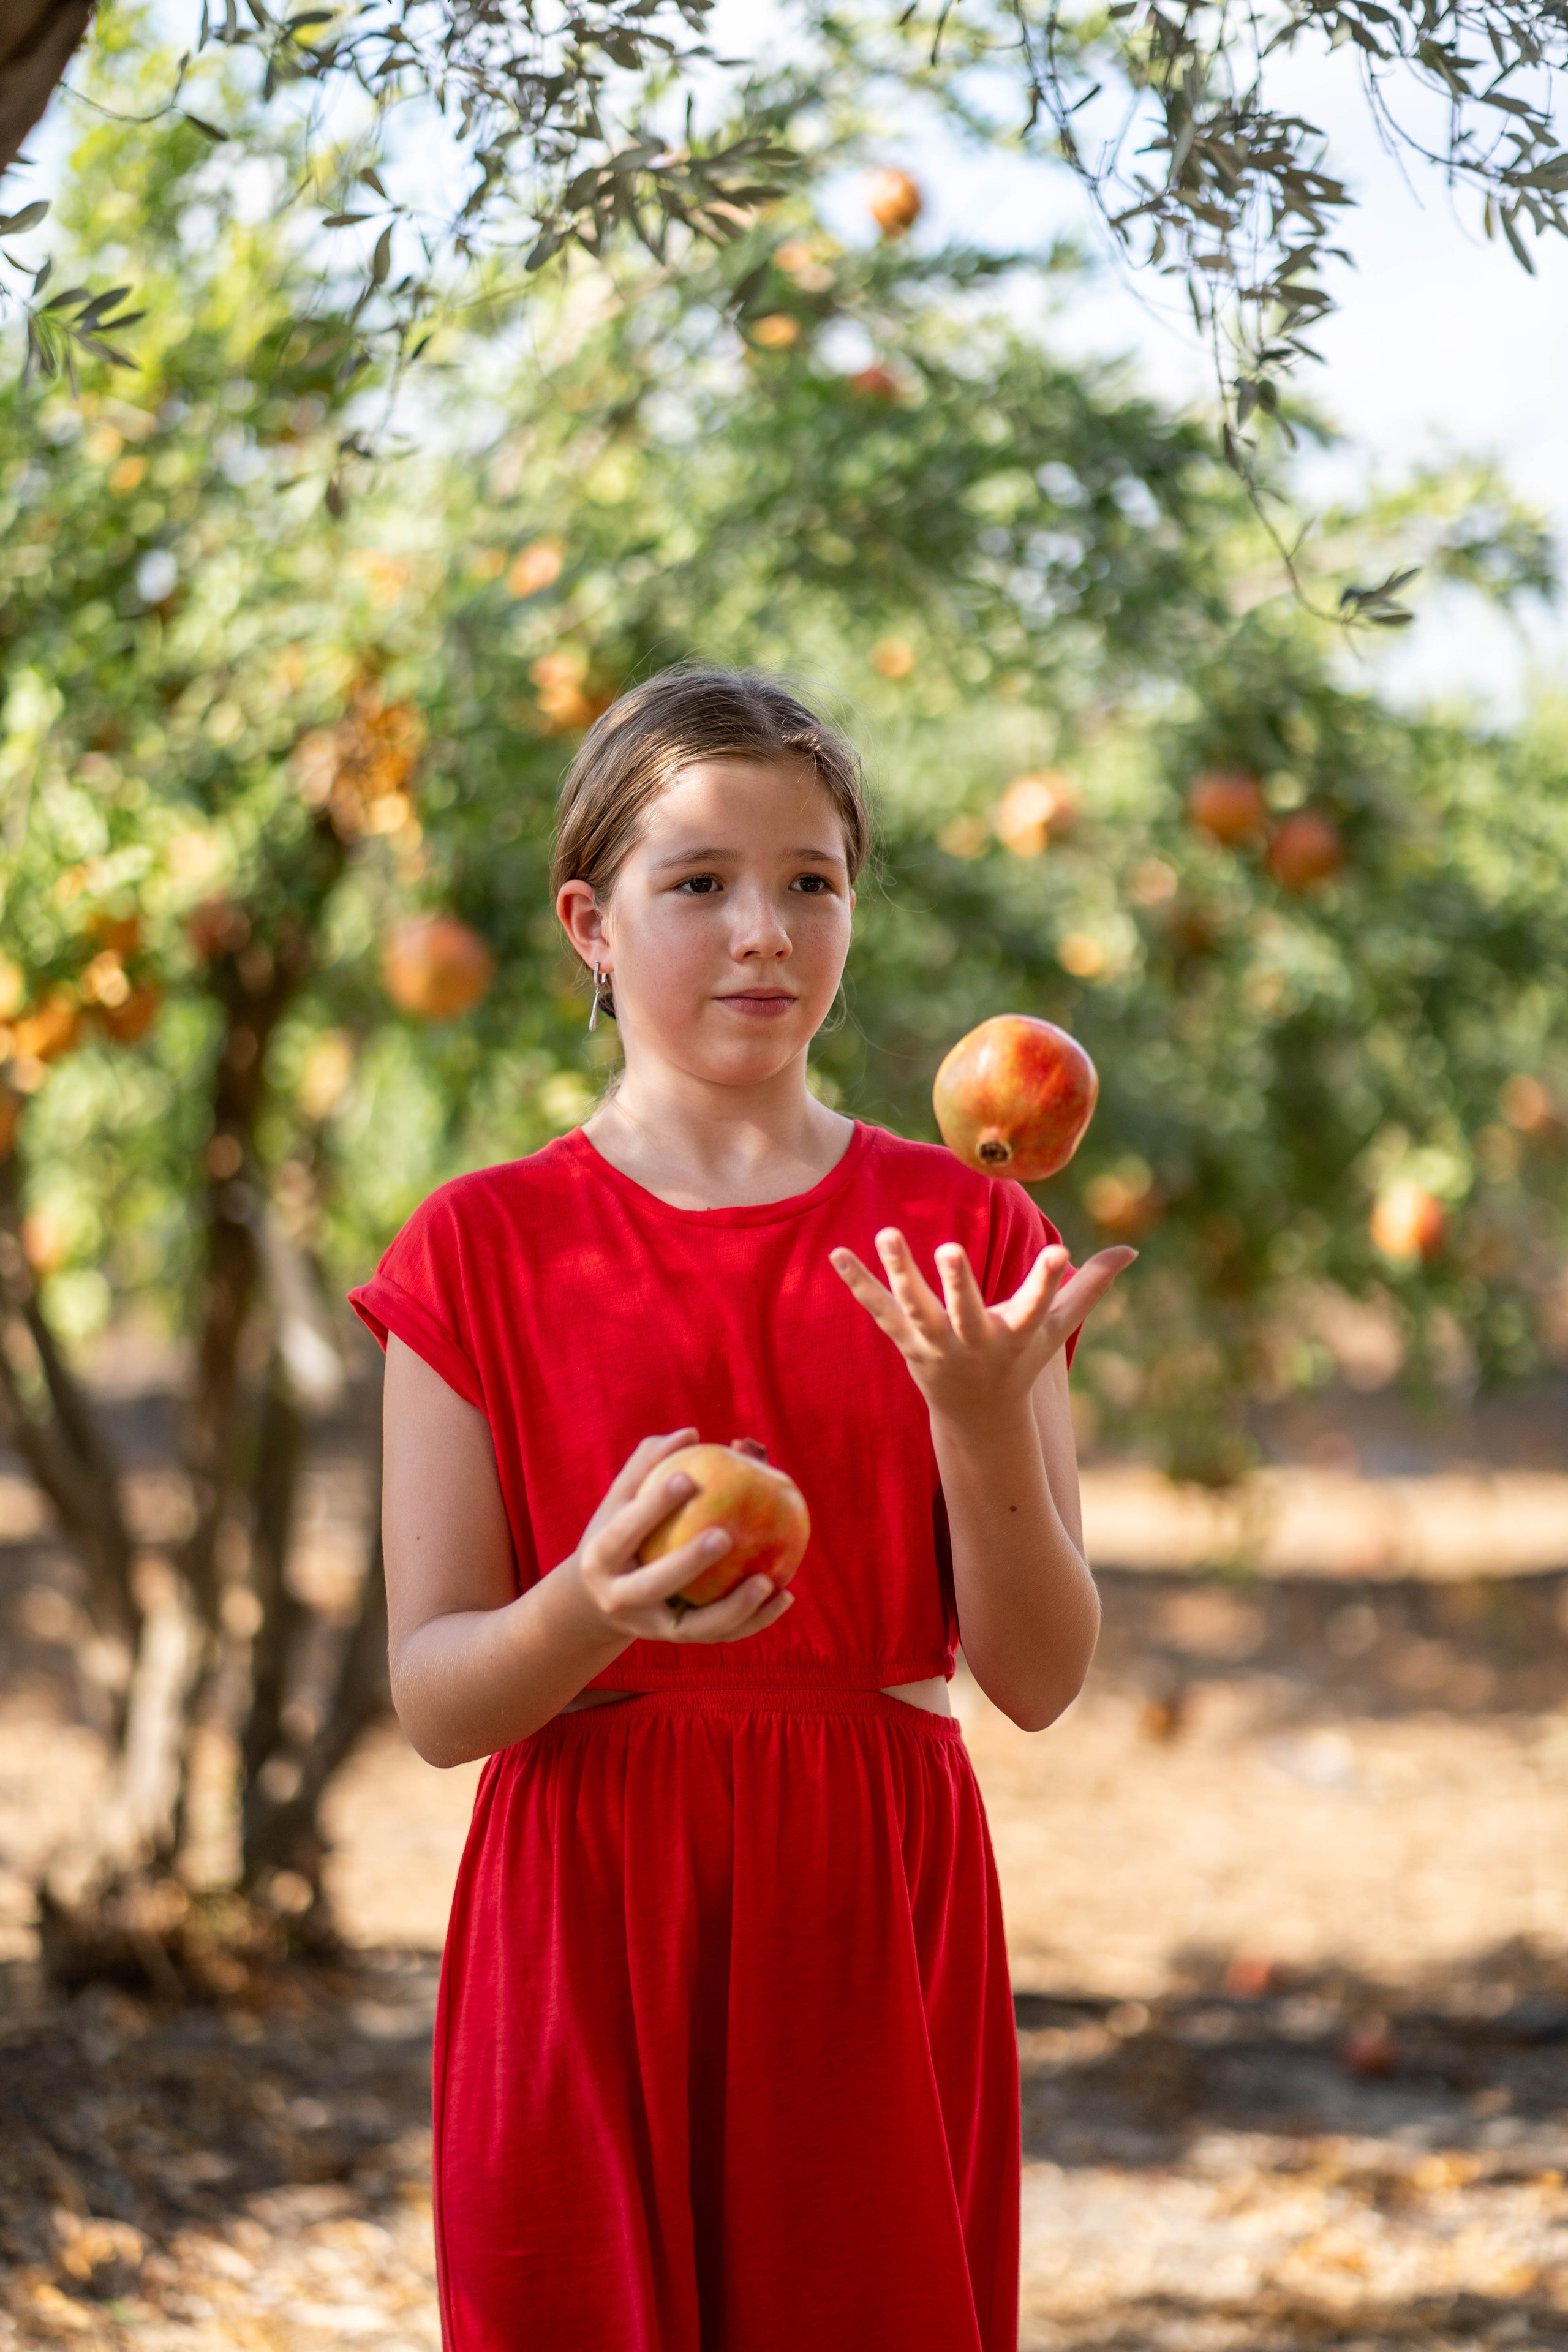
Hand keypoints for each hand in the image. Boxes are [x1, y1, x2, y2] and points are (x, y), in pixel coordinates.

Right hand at [567, 1429, 794, 1646]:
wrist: (597, 1600)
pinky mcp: (678, 1640)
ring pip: (695, 1626)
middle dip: (687, 1562)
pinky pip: (720, 1634)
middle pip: (654, 1584)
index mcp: (601, 1556)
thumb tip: (692, 1432)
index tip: (688, 1476)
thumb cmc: (620, 1531)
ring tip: (768, 1581)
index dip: (653, 1506)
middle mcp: (620, 1597)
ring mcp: (650, 1626)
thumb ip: (651, 1463)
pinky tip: (786, 1595)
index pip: (624, 1531)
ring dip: (733, 1608)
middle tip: (725, 1534)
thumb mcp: (622, 1498)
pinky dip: (754, 1620)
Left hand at [829, 1229, 1134, 1429]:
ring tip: (886, 1232)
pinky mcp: (906, 1342)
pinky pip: (879, 1310)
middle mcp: (974, 1342)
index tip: (1061, 1253)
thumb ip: (1088, 1288)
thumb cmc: (1021, 1359)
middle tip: (948, 1248)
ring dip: (900, 1272)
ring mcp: (935, 1345)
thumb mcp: (1056, 1328)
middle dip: (958, 1283)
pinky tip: (836, 1253)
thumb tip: (1131, 1251)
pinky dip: (858, 1284)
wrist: (978, 1416)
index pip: (1036, 1305)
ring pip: (916, 1308)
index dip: (1049, 1281)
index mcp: (1015, 1335)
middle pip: (964, 1312)